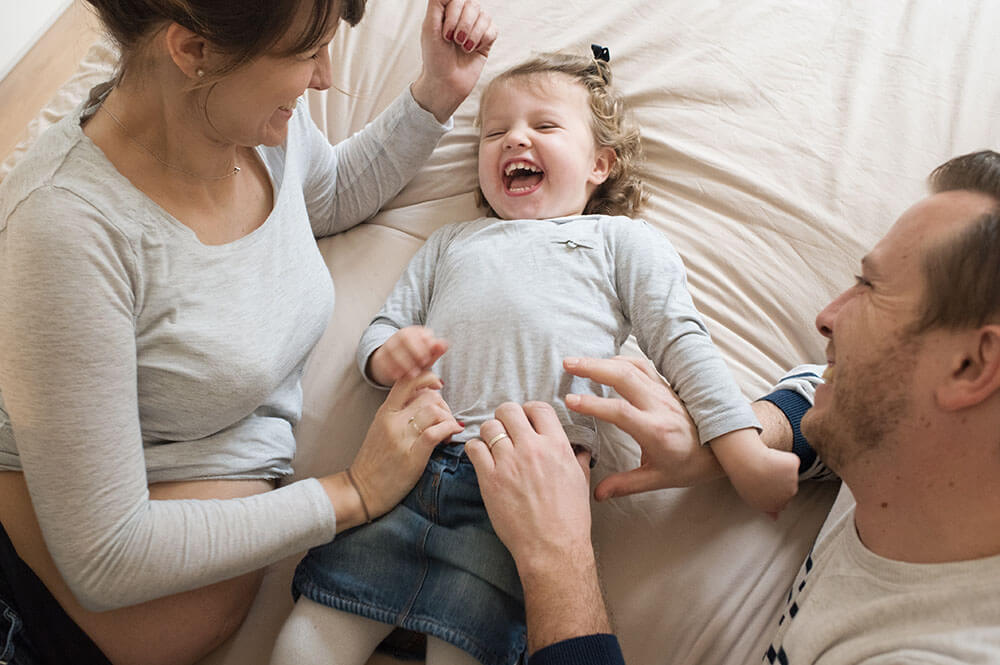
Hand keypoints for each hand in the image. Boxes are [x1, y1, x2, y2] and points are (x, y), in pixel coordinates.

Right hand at [342, 370, 462, 521]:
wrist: (361, 490)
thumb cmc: (376, 460)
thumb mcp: (382, 428)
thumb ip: (400, 412)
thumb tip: (427, 398)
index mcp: (385, 412)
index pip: (406, 380)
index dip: (427, 376)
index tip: (438, 384)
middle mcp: (392, 421)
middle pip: (428, 396)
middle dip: (444, 405)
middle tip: (446, 419)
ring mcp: (401, 438)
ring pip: (434, 411)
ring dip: (449, 419)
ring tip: (448, 431)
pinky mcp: (412, 456)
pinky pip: (435, 433)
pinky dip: (449, 429)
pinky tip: (452, 434)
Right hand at [368, 326, 448, 385]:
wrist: (395, 364)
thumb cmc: (418, 359)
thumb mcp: (428, 355)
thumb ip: (437, 350)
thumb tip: (444, 345)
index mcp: (415, 332)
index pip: (419, 333)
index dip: (423, 345)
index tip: (428, 358)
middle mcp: (400, 336)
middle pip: (404, 338)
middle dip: (414, 351)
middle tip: (422, 364)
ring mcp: (388, 345)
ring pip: (392, 349)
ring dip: (403, 362)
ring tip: (412, 374)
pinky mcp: (380, 356)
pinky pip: (382, 360)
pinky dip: (390, 368)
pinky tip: (398, 376)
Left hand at [410, 0, 498, 122]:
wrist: (446, 83)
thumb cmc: (434, 58)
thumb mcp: (429, 27)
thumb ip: (437, 3)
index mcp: (447, 10)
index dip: (453, 14)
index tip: (444, 34)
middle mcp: (462, 16)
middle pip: (472, 4)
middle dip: (462, 25)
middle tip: (453, 41)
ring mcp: (475, 27)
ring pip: (484, 16)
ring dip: (472, 35)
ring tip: (463, 48)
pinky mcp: (487, 40)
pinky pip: (492, 30)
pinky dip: (482, 41)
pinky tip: (473, 50)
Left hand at [466, 401, 610, 652]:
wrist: (552, 547)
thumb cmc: (570, 518)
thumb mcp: (581, 481)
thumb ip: (577, 458)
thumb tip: (579, 447)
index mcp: (557, 446)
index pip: (539, 408)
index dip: (529, 410)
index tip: (526, 419)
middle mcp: (532, 449)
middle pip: (509, 411)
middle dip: (506, 417)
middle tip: (506, 429)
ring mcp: (509, 462)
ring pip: (489, 427)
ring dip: (490, 433)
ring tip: (493, 445)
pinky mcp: (490, 479)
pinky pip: (474, 448)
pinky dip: (475, 448)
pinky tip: (482, 457)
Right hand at [563, 355, 724, 499]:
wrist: (723, 448)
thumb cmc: (690, 465)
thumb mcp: (658, 479)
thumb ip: (625, 485)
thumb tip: (597, 494)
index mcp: (656, 431)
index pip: (620, 411)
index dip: (593, 403)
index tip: (570, 399)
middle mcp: (659, 406)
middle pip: (624, 377)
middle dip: (593, 367)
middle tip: (567, 364)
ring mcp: (664, 392)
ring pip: (632, 367)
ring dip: (603, 361)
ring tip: (579, 361)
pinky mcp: (666, 386)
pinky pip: (642, 366)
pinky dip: (621, 360)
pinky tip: (606, 363)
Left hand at [710, 429, 799, 516]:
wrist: (748, 464)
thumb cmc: (745, 480)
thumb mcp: (753, 499)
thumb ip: (767, 509)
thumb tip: (775, 518)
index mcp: (776, 505)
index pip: (782, 501)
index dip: (773, 490)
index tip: (764, 483)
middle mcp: (788, 495)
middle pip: (789, 487)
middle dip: (779, 480)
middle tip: (763, 473)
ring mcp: (793, 480)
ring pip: (790, 473)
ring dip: (781, 468)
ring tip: (764, 466)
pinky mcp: (794, 466)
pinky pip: (790, 461)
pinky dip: (783, 458)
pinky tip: (771, 457)